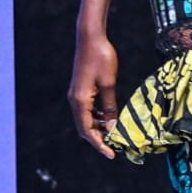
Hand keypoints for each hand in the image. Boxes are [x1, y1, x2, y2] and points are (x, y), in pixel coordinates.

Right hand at [68, 30, 119, 158]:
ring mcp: (77, 95)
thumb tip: (113, 127)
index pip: (88, 131)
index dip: (99, 144)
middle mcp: (75, 100)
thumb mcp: (109, 84)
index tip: (112, 154)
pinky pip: (88, 109)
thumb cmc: (101, 57)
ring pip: (86, 119)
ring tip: (115, 132)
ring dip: (99, 128)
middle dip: (99, 138)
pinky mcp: (81, 90)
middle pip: (85, 128)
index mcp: (80, 101)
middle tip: (115, 146)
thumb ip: (110, 107)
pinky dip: (98, 117)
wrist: (90, 38)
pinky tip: (109, 117)